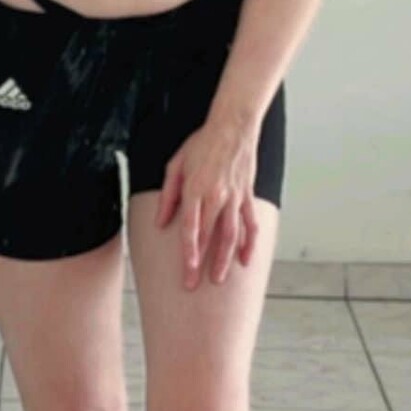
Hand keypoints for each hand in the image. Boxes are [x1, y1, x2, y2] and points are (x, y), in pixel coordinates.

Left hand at [154, 116, 261, 288]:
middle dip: (203, 264)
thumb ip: (168, 195)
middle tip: (195, 285)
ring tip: (219, 279)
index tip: (188, 270)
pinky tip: (245, 260)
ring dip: (225, 259)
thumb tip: (160, 222)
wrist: (233, 126)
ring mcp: (234, 197)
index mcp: (196, 189)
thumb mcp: (176, 164)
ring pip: (231, 235)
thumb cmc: (202, 143)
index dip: (189, 252)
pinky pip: (250, 224)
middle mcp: (216, 196)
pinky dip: (249, 243)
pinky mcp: (247, 195)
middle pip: (209, 237)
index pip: (191, 228)